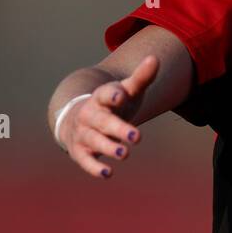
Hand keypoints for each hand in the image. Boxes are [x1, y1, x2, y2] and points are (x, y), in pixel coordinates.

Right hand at [58, 55, 157, 177]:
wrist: (76, 118)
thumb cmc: (109, 104)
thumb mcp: (125, 90)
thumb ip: (141, 78)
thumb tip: (155, 59)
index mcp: (101, 97)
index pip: (105, 94)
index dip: (113, 95)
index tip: (121, 96)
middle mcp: (89, 115)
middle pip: (103, 122)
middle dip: (118, 129)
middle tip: (136, 136)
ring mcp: (82, 133)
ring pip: (94, 141)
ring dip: (108, 148)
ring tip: (124, 154)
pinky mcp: (79, 151)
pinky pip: (85, 160)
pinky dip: (94, 167)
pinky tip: (107, 173)